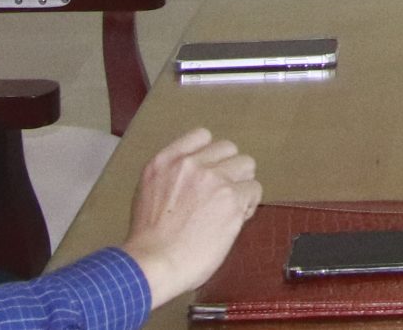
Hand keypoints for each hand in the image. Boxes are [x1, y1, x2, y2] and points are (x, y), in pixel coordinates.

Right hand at [123, 128, 262, 306]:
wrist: (152, 265)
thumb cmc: (148, 243)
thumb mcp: (148, 196)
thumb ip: (172, 179)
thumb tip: (196, 181)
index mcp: (164, 162)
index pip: (201, 136)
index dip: (210, 155)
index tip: (209, 172)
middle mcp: (190, 164)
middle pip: (228, 149)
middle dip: (228, 170)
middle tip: (220, 194)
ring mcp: (213, 179)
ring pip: (246, 164)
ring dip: (241, 184)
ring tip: (230, 207)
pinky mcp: (232, 198)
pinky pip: (254, 189)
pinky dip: (249, 204)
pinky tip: (237, 219)